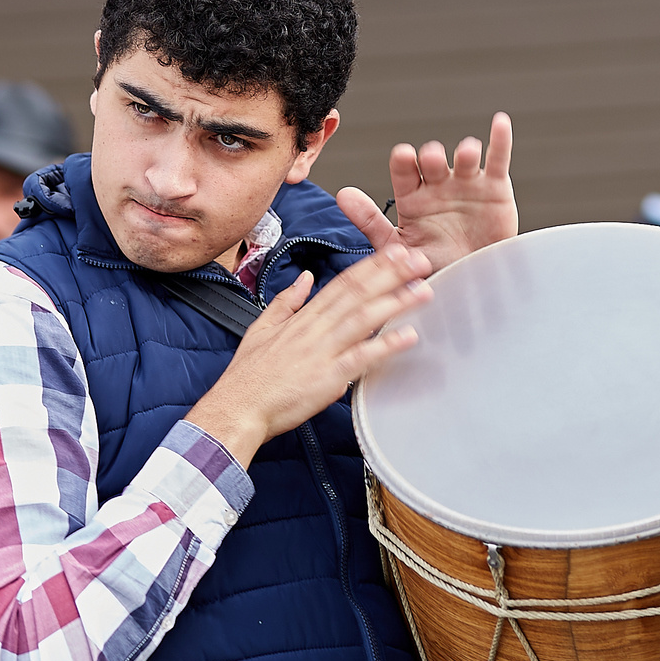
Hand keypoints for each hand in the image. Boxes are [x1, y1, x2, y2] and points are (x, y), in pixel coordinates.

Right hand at [185, 245, 432, 466]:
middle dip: (390, 274)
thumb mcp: (261, 327)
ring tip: (422, 290)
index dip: (371, 266)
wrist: (237, 408)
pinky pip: (360, 358)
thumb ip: (287, 301)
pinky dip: (384, 346)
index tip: (394, 252)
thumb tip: (303, 277)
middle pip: (357, 294)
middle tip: (419, 259)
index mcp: (303, 318)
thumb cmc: (249, 376)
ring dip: (394, 303)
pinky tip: (408, 336)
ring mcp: (322, 352)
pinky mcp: (327, 378)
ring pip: (363, 319)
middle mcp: (315, 329)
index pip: (342, 284)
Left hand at [336, 113, 515, 273]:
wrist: (472, 285)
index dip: (403, 161)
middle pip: (433, 160)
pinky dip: (500, 140)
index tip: (403, 156)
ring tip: (466, 154)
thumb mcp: (399, 249)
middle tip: (431, 159)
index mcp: (412, 196)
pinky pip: (498, 160)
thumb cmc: (434, 268)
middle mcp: (437, 184)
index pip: (403, 170)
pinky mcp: (495, 188)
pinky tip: (500, 123)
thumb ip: (370, 222)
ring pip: (465, 158)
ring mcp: (466, 183)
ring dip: (465, 152)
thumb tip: (342, 195)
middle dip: (431, 156)